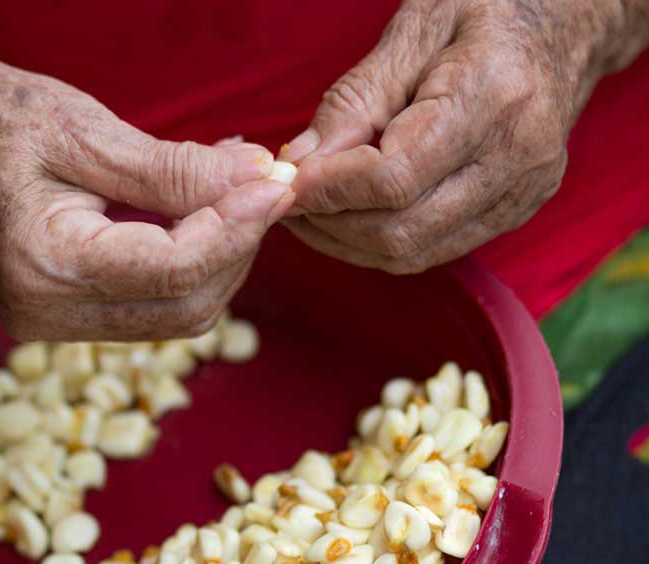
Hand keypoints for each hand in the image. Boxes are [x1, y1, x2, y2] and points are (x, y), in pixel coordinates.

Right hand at [0, 40, 288, 340]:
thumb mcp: (83, 130)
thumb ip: (175, 169)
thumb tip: (258, 180)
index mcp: (43, 266)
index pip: (174, 270)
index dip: (238, 229)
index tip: (277, 184)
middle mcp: (44, 314)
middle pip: (184, 306)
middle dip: (237, 247)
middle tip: (264, 187)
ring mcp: (50, 324)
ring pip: (175, 315)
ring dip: (219, 260)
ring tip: (234, 194)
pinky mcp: (61, 316)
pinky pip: (150, 307)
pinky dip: (189, 266)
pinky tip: (201, 217)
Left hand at [280, 0, 641, 272]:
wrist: (563, 28)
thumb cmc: (484, 12)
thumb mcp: (412, 30)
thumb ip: (353, 101)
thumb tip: (298, 166)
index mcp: (494, 97)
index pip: (393, 179)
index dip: (328, 190)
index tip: (286, 180)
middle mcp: (517, 158)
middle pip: (399, 230)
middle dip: (329, 223)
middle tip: (287, 199)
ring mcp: (521, 194)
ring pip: (411, 253)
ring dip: (346, 241)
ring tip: (312, 209)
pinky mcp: (513, 214)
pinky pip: (431, 251)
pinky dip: (378, 242)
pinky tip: (350, 215)